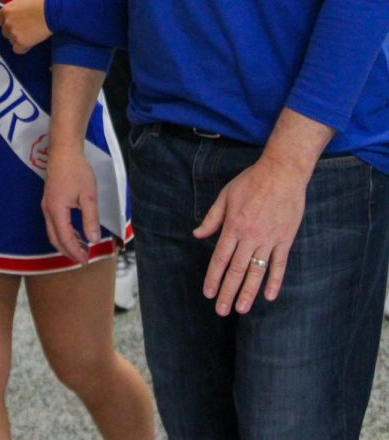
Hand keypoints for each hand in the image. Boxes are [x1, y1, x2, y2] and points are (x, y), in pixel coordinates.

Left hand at [0, 0, 50, 53]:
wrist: (52, 10)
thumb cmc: (41, 1)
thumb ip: (16, 7)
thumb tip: (17, 11)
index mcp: (6, 10)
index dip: (6, 21)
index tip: (14, 22)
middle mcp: (7, 23)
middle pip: (5, 31)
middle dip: (13, 30)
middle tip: (24, 28)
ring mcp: (13, 34)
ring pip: (11, 40)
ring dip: (18, 38)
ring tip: (30, 35)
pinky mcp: (21, 43)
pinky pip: (18, 49)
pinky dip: (23, 47)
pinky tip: (31, 42)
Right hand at [41, 148, 100, 264]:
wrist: (64, 150)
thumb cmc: (77, 171)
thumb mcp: (88, 196)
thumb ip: (90, 219)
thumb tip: (93, 239)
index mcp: (56, 211)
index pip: (65, 238)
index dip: (75, 252)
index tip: (86, 260)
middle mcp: (48, 210)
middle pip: (55, 238)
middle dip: (68, 251)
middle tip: (83, 258)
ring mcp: (46, 205)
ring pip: (52, 231)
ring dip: (65, 242)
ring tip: (81, 247)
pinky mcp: (49, 200)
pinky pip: (53, 223)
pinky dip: (63, 232)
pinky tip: (75, 231)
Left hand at [193, 152, 306, 315]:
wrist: (281, 172)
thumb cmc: (251, 181)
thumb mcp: (226, 195)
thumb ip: (212, 218)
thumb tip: (197, 234)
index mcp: (233, 226)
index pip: (220, 258)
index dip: (213, 278)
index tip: (209, 293)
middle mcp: (250, 236)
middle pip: (236, 270)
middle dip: (228, 292)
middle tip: (222, 310)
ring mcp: (268, 240)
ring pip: (256, 272)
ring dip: (248, 292)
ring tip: (241, 309)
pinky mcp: (284, 240)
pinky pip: (279, 265)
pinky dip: (274, 281)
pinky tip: (269, 296)